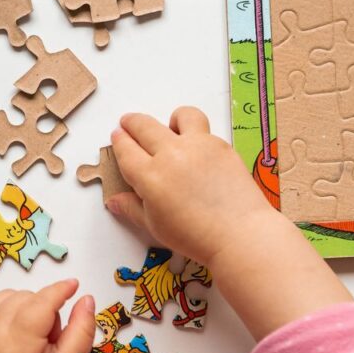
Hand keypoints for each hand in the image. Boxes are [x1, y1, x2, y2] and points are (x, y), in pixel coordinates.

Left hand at [0, 281, 94, 352]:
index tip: (75, 286)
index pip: (43, 302)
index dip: (61, 290)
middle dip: (45, 310)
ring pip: (10, 296)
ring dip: (27, 307)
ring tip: (31, 339)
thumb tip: (86, 299)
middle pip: (28, 297)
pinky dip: (9, 312)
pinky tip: (15, 336)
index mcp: (16, 344)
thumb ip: (80, 334)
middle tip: (49, 343)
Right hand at [109, 107, 274, 266]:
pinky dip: (196, 136)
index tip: (117, 136)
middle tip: (128, 123)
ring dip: (171, 119)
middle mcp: (171, 154)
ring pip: (181, 116)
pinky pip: (204, 131)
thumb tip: (114, 201)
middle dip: (132, 122)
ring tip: (171, 128)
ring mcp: (198, 146)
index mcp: (150, 176)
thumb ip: (132, 208)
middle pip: (144, 126)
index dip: (119, 141)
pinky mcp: (221, 145)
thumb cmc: (194, 236)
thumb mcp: (155, 226)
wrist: (239, 233)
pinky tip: (198, 153)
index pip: (126, 149)